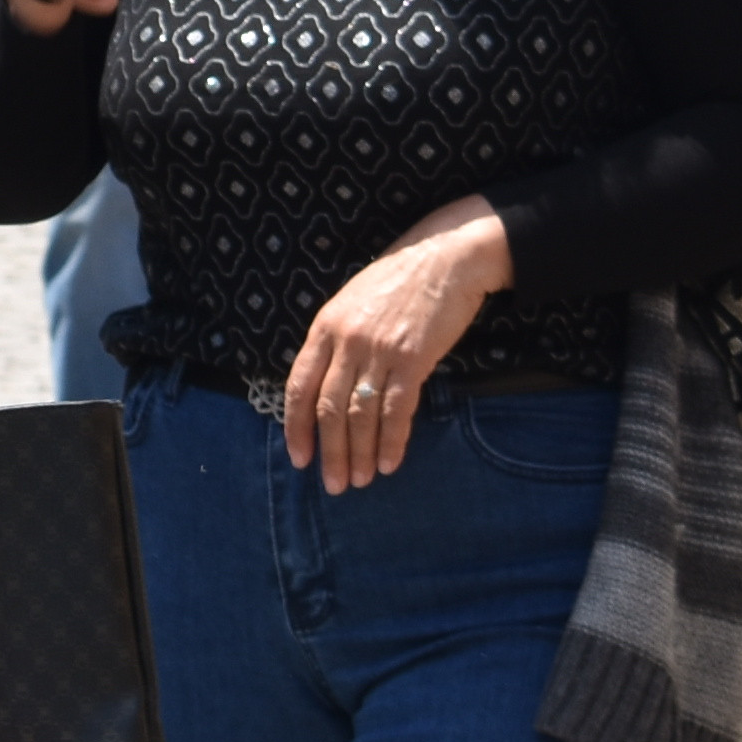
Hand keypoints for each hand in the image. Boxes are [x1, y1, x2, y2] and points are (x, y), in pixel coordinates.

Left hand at [281, 198, 506, 491]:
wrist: (445, 257)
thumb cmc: (398, 282)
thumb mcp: (352, 304)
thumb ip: (336, 343)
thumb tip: (326, 393)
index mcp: (325, 326)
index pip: (300, 386)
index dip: (296, 427)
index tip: (300, 458)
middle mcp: (347, 340)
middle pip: (329, 409)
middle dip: (329, 452)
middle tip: (334, 484)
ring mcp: (379, 350)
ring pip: (361, 416)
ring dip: (359, 454)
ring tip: (360, 480)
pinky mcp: (413, 359)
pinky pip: (397, 411)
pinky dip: (391, 442)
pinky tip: (389, 462)